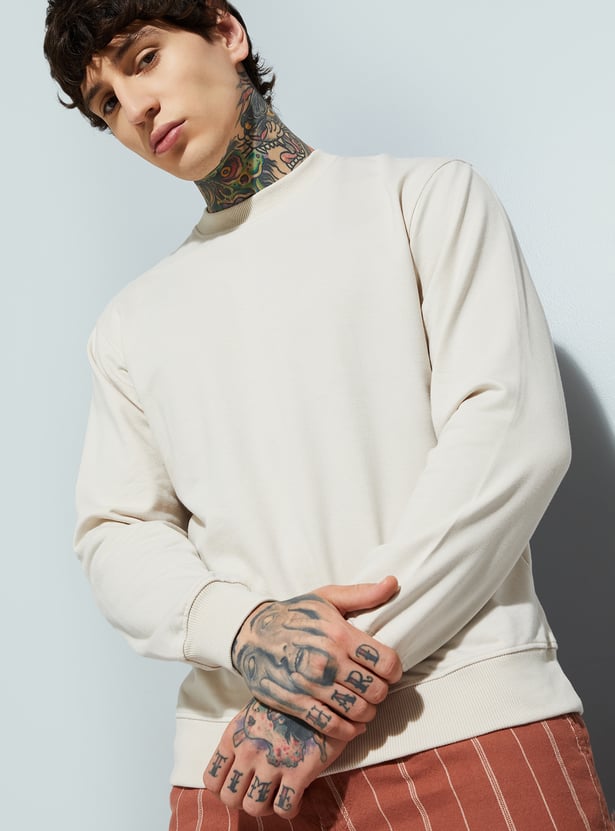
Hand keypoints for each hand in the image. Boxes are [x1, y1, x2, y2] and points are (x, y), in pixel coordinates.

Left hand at [203, 698, 348, 818]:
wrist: (321, 688)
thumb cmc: (289, 697)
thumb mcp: (256, 709)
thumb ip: (244, 735)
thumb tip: (239, 761)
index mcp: (235, 735)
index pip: (211, 779)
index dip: (225, 788)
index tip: (240, 785)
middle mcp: (248, 750)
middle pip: (230, 799)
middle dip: (244, 800)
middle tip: (260, 791)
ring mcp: (272, 762)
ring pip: (254, 808)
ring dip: (266, 807)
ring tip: (278, 795)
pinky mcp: (298, 772)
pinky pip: (284, 808)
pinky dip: (290, 808)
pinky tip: (297, 796)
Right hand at [231, 577, 402, 740]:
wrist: (252, 634)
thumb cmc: (295, 614)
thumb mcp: (327, 597)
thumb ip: (363, 594)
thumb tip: (393, 583)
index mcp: (340, 634)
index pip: (387, 662)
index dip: (395, 670)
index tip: (390, 671)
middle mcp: (328, 661)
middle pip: (376, 690)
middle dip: (382, 691)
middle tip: (376, 687)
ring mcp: (312, 685)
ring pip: (358, 711)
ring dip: (368, 712)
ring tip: (365, 704)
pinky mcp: (297, 703)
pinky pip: (332, 726)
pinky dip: (349, 731)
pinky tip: (353, 725)